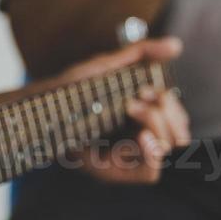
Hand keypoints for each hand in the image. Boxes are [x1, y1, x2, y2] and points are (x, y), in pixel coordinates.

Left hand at [42, 37, 190, 184]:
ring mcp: (126, 159)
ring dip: (157, 125)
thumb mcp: (109, 65)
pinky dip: (153, 153)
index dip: (174, 110)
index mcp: (143, 120)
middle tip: (139, 97)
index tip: (153, 91)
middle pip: (179, 136)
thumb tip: (176, 46)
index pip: (178, 122)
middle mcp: (139, 141)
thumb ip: (143, 53)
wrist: (42, 105)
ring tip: (131, 107)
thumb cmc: (73, 88)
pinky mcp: (114, 172)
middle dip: (166, 113)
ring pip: (168, 150)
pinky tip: (142, 137)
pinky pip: (151, 173)